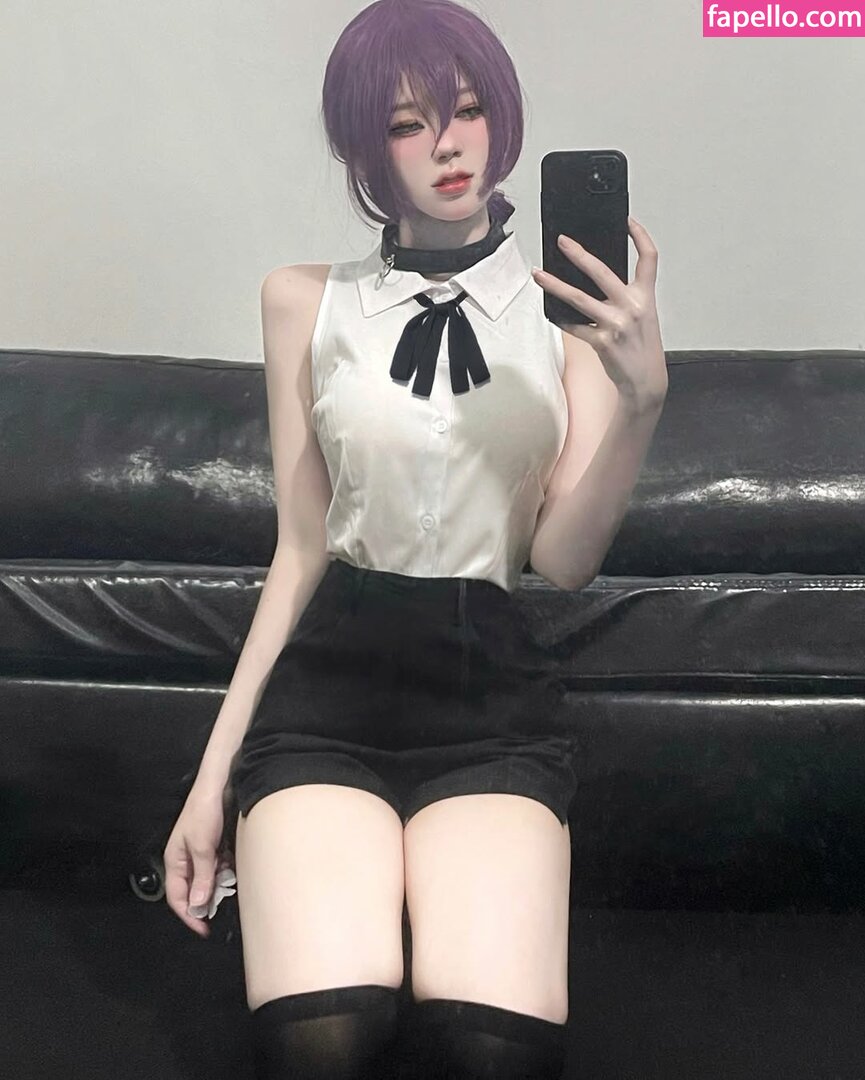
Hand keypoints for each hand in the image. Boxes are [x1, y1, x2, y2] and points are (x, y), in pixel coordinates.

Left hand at [532, 216, 666, 399]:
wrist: (646, 381)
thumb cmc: (642, 348)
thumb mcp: (644, 317)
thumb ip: (626, 298)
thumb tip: (596, 281)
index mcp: (646, 297)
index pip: (648, 259)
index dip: (640, 237)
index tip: (628, 222)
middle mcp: (632, 307)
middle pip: (602, 272)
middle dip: (579, 254)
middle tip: (562, 242)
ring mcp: (616, 325)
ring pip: (579, 298)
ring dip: (555, 285)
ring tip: (538, 274)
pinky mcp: (601, 342)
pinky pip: (574, 326)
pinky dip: (561, 319)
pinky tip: (550, 311)